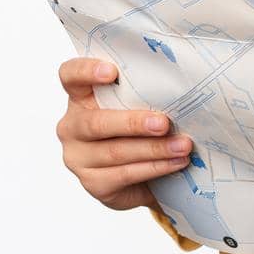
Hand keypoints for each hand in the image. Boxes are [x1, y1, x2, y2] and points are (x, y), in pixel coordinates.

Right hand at [55, 57, 193, 210]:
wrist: (144, 176)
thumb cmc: (142, 128)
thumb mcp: (139, 105)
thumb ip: (145, 91)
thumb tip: (182, 81)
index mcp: (81, 96)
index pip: (70, 76)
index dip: (86, 71)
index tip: (112, 72)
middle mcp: (73, 126)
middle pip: (96, 122)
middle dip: (133, 123)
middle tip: (164, 123)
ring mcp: (78, 157)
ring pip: (115, 152)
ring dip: (154, 149)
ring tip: (182, 145)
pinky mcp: (93, 183)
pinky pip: (124, 174)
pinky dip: (154, 168)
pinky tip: (175, 162)